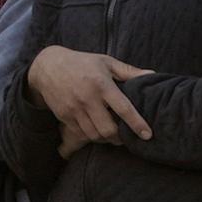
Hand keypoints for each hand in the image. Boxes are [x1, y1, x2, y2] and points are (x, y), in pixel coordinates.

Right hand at [29, 47, 154, 147]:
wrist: (48, 66)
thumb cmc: (83, 63)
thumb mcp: (106, 62)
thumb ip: (129, 71)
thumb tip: (152, 74)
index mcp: (102, 84)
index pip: (123, 108)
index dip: (137, 124)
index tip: (147, 135)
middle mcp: (87, 98)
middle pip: (108, 130)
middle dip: (119, 138)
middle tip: (125, 136)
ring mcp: (74, 109)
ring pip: (95, 135)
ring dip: (106, 139)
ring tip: (112, 134)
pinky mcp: (65, 116)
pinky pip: (82, 134)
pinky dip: (92, 136)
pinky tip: (96, 130)